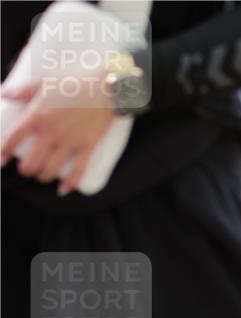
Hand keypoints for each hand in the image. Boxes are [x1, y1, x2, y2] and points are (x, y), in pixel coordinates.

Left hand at [0, 81, 115, 195]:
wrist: (106, 87)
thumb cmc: (75, 82)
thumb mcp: (44, 82)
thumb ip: (23, 90)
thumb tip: (4, 94)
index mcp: (37, 116)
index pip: (13, 139)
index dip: (3, 152)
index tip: (0, 160)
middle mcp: (51, 132)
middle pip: (31, 163)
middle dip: (26, 170)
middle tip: (27, 168)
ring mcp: (70, 142)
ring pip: (50, 170)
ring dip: (43, 176)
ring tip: (42, 175)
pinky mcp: (87, 146)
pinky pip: (78, 171)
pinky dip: (69, 183)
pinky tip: (63, 189)